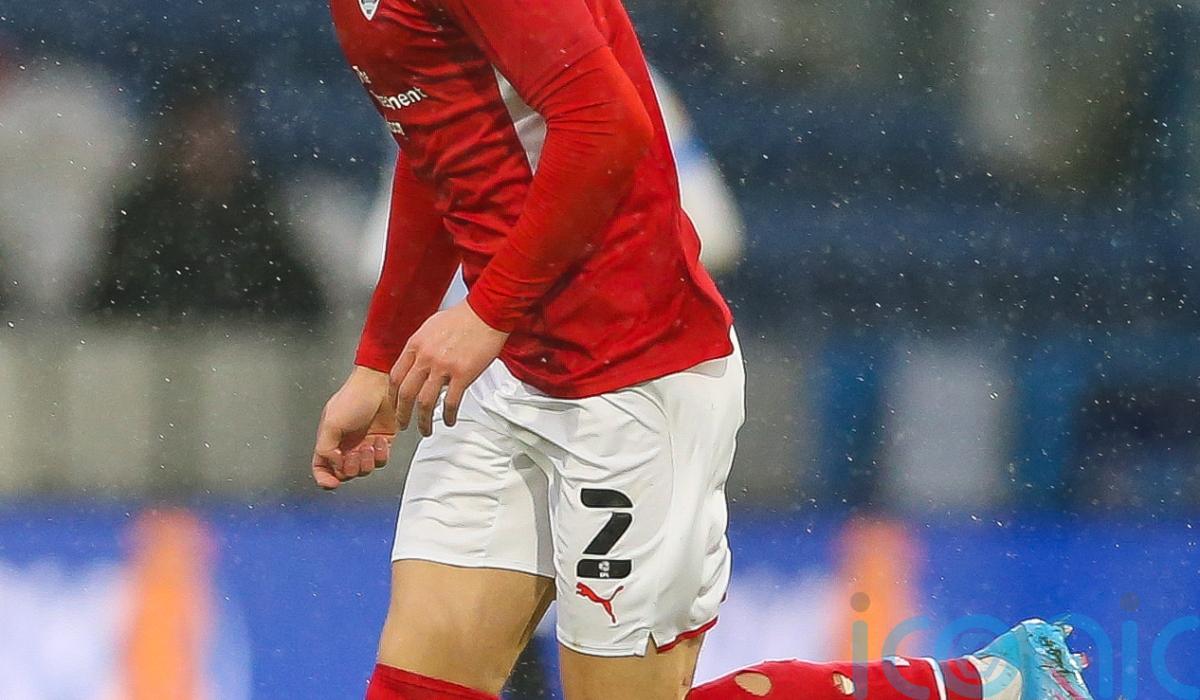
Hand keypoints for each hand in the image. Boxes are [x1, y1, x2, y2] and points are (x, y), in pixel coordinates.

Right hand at [311, 367, 396, 489]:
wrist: (379, 385)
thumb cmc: (353, 397)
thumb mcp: (331, 423)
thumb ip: (326, 449)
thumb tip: (334, 466)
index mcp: (329, 441)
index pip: (321, 468)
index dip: (324, 479)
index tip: (332, 483)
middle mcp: (345, 446)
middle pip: (344, 473)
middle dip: (350, 467)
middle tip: (354, 453)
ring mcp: (364, 445)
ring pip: (364, 470)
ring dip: (367, 461)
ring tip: (368, 445)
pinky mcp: (382, 444)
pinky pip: (381, 461)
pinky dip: (381, 455)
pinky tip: (380, 440)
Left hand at [390, 301, 508, 436]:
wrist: (485, 313)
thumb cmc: (462, 317)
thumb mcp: (431, 326)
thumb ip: (421, 346)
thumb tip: (417, 362)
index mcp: (415, 345)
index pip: (396, 376)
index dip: (393, 395)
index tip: (395, 404)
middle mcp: (425, 357)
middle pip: (406, 393)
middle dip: (402, 413)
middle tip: (403, 424)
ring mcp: (443, 367)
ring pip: (425, 402)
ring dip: (423, 421)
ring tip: (425, 430)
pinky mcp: (462, 374)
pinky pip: (451, 401)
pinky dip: (448, 415)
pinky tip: (448, 421)